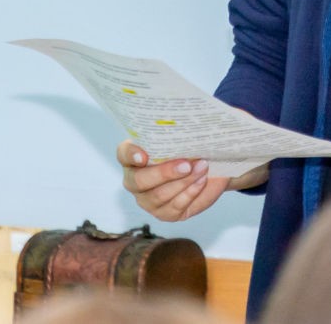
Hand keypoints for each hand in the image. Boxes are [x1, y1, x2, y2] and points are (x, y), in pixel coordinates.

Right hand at [114, 141, 266, 221]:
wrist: (207, 167)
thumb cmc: (190, 146)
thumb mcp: (186, 135)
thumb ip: (183, 129)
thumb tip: (198, 116)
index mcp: (133, 156)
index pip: (124, 154)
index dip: (131, 155)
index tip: (144, 156)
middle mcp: (135, 180)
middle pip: (140, 180)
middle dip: (164, 172)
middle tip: (187, 164)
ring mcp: (147, 200)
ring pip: (159, 195)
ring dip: (183, 182)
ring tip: (202, 168)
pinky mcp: (164, 214)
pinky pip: (175, 207)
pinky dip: (191, 192)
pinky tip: (202, 180)